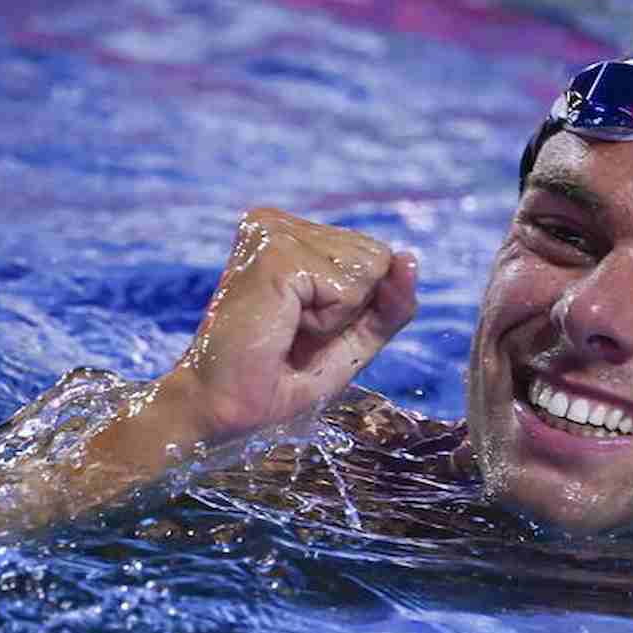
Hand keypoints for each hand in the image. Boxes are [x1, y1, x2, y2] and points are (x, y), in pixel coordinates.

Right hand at [172, 208, 417, 442]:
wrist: (223, 409)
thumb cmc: (277, 379)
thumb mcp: (351, 339)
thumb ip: (389, 302)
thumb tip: (409, 257)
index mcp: (290, 234)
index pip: (376, 257)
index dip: (360, 306)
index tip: (306, 328)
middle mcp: (278, 223)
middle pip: (379, 257)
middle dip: (352, 309)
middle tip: (295, 333)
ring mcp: (275, 232)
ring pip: (371, 268)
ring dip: (339, 317)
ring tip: (287, 328)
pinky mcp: (276, 253)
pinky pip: (349, 288)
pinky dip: (328, 322)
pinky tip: (285, 326)